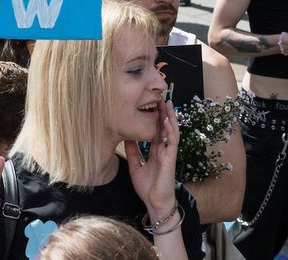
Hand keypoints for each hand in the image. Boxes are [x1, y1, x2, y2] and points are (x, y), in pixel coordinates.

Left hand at [127, 100, 179, 214]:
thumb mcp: (135, 165)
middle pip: (165, 128)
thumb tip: (126, 136)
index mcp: (155, 151)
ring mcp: (169, 154)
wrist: (155, 202)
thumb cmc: (147, 186)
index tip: (151, 104)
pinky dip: (170, 131)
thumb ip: (133, 151)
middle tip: (161, 97)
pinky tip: (167, 121)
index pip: (156, 130)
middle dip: (164, 113)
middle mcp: (163, 150)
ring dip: (170, 118)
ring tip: (168, 104)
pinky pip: (172, 143)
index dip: (155, 118)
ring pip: (172, 132)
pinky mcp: (171, 159)